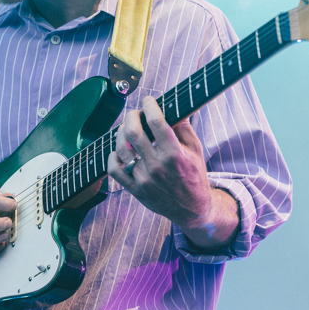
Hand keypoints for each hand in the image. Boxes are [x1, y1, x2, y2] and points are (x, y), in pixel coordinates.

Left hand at [107, 96, 238, 251]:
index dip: (149, 106)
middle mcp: (158, 167)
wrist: (192, 209)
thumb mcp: (196, 150)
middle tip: (135, 113)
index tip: (148, 100)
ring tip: (127, 129)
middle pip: (133, 133)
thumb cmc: (194, 175)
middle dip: (131, 116)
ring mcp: (144, 180)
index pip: (156, 123)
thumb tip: (175, 105)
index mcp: (175, 154)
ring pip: (121, 149)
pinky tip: (121, 151)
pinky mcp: (135, 190)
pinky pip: (114, 169)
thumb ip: (184, 127)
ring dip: (120, 133)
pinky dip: (113, 156)